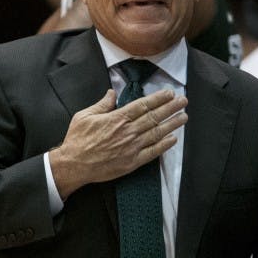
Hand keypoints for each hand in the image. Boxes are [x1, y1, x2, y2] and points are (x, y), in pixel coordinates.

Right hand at [49, 89, 186, 198]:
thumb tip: (112, 92)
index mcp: (117, 118)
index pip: (143, 105)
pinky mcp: (132, 162)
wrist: (74, 165)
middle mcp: (128, 131)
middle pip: (154, 117)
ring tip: (184, 117)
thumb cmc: (78, 139)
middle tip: (183, 101)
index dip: (158, 98)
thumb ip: (102, 104)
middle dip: (171, 108)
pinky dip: (164, 145)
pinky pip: (152, 152)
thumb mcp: (85, 116)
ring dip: (172, 124)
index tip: (169, 93)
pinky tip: (173, 139)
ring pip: (156, 133)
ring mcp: (132, 147)